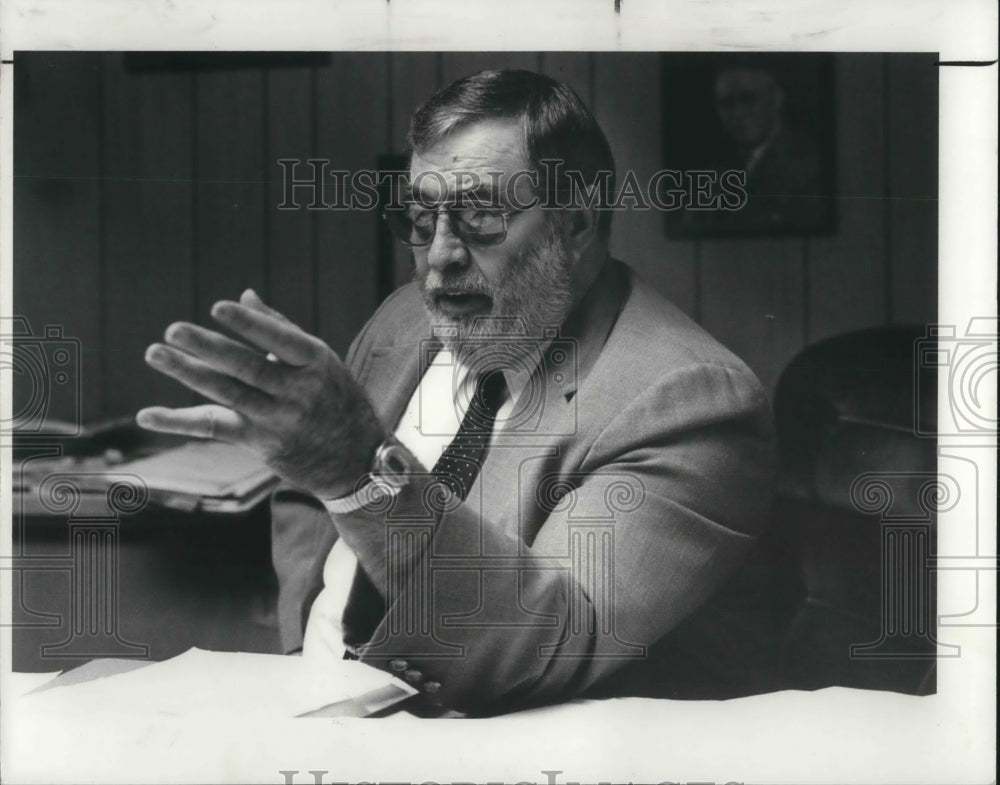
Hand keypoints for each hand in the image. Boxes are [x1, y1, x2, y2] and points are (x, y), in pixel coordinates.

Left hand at [136, 289, 386, 498]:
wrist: (358, 460)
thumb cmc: (336, 399)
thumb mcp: (321, 362)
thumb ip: (281, 328)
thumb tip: (245, 294)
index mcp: (316, 363)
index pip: (280, 341)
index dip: (250, 325)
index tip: (219, 307)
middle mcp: (299, 392)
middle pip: (248, 368)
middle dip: (209, 348)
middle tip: (173, 330)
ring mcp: (279, 420)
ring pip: (228, 394)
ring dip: (189, 373)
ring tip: (155, 353)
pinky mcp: (260, 443)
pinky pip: (215, 429)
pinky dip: (179, 421)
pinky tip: (147, 415)